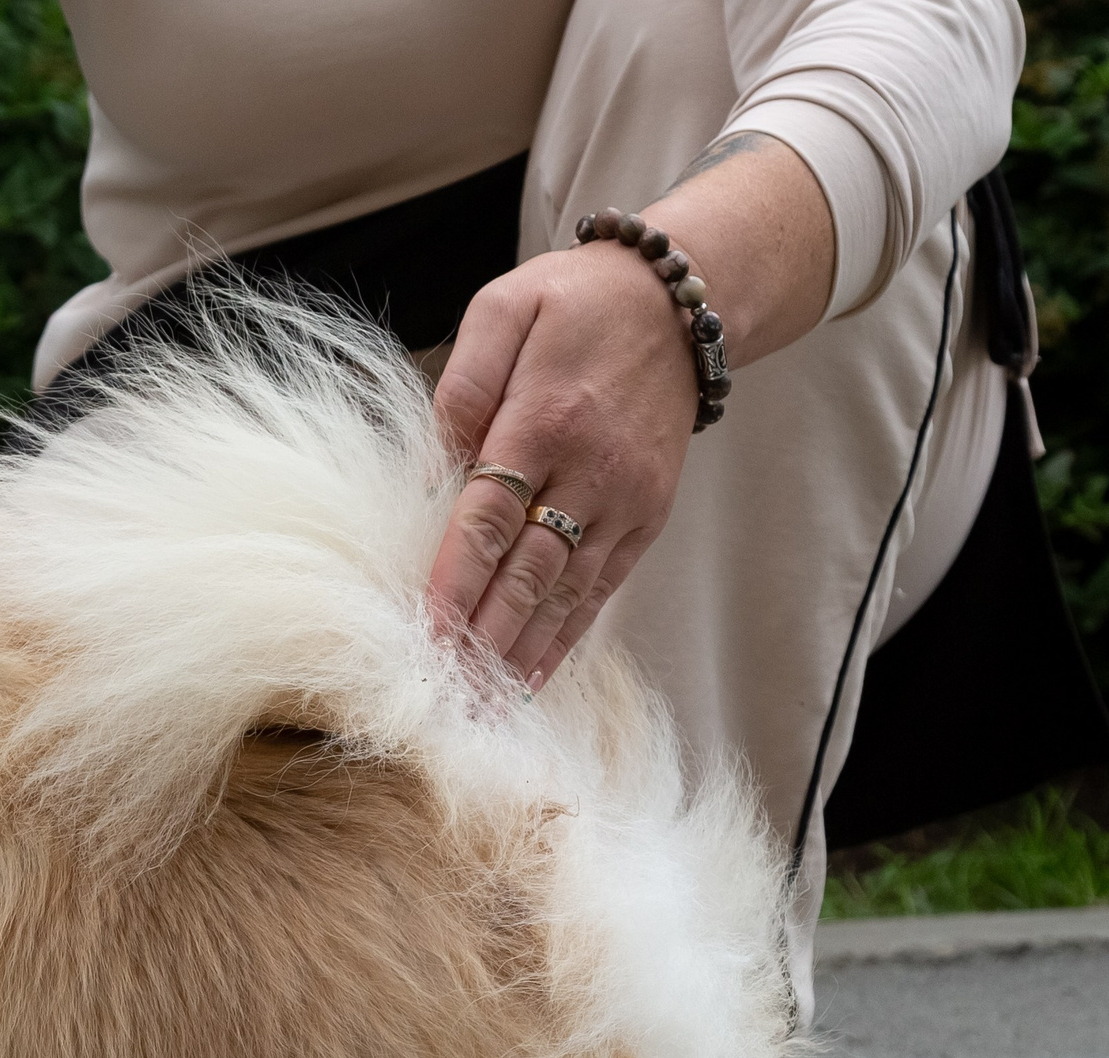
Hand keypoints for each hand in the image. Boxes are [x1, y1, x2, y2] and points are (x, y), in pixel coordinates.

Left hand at [427, 243, 697, 689]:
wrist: (683, 302)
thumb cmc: (577, 303)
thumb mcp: (507, 308)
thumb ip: (464, 384)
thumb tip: (429, 464)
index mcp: (545, 419)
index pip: (490, 517)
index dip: (456, 579)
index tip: (426, 630)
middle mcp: (590, 472)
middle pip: (527, 571)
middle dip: (482, 636)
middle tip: (442, 690)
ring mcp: (625, 502)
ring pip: (565, 593)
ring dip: (520, 652)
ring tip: (479, 704)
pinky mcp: (647, 518)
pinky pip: (601, 590)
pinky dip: (565, 638)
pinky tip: (530, 677)